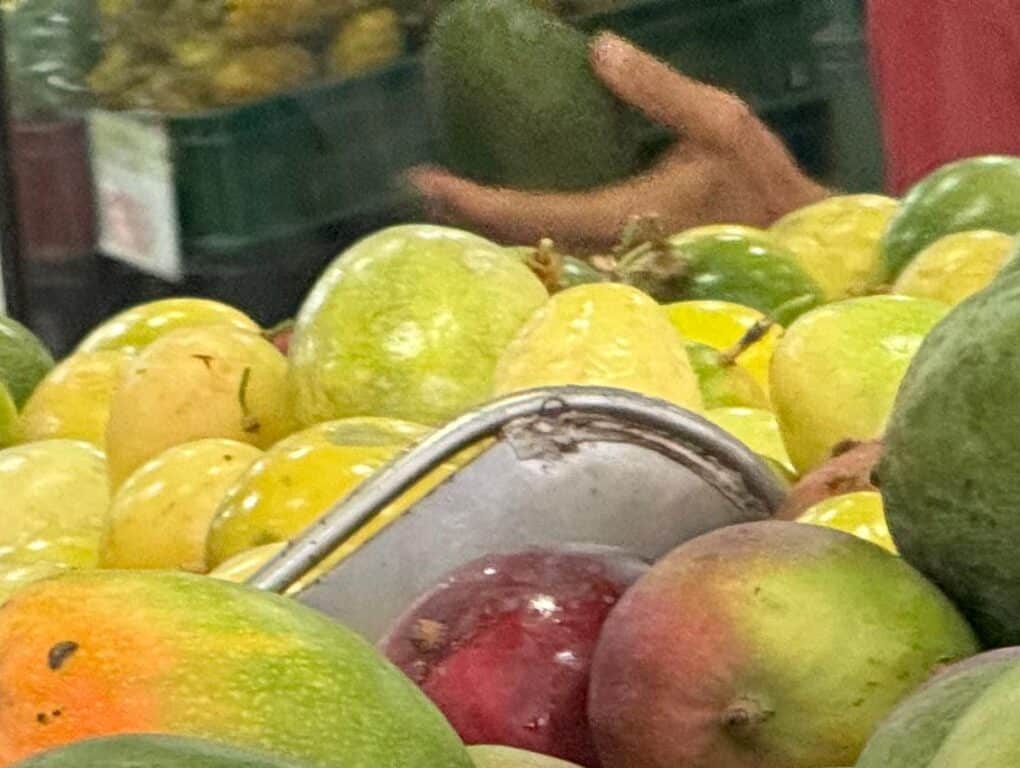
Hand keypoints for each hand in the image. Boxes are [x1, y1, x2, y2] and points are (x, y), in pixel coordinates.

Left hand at [407, 35, 830, 248]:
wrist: (794, 247)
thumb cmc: (760, 187)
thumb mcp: (721, 123)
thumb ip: (657, 90)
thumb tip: (599, 49)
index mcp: (618, 219)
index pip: (526, 214)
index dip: (470, 199)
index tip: (425, 178)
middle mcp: (598, 255)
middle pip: (511, 242)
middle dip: (464, 216)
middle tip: (423, 186)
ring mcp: (601, 267)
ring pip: (526, 251)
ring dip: (485, 225)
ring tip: (446, 193)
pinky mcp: (610, 266)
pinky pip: (550, 247)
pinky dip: (517, 227)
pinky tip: (497, 208)